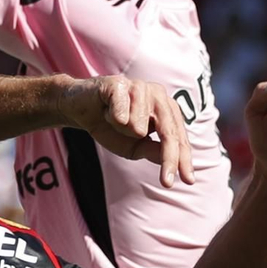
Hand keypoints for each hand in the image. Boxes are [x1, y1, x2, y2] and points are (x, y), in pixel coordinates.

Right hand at [66, 75, 193, 189]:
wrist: (78, 108)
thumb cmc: (110, 126)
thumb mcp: (133, 146)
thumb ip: (153, 150)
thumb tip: (174, 161)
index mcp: (165, 108)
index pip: (178, 137)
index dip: (182, 160)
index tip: (188, 181)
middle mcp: (158, 95)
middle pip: (168, 132)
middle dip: (169, 159)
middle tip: (167, 184)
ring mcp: (140, 87)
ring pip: (138, 126)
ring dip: (122, 131)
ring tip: (113, 120)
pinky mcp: (119, 84)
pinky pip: (120, 114)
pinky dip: (112, 118)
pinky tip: (105, 112)